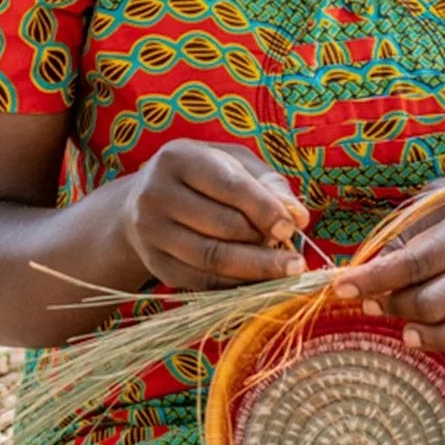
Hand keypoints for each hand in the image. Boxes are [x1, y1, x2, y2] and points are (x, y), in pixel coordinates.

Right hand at [124, 141, 309, 290]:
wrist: (145, 200)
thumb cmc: (204, 177)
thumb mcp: (234, 164)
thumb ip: (269, 183)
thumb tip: (299, 216)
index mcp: (178, 159)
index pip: (230, 186)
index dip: (265, 209)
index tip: (292, 228)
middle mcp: (156, 195)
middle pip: (222, 227)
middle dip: (264, 245)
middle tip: (295, 258)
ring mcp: (151, 233)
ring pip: (212, 259)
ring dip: (255, 270)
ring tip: (285, 271)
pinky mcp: (156, 264)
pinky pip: (201, 281)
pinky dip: (236, 284)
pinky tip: (260, 282)